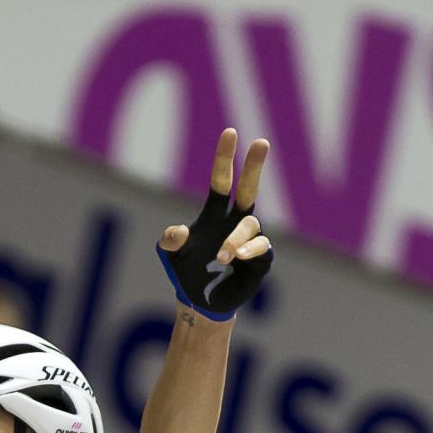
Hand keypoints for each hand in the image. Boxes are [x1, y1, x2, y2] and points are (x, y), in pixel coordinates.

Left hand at [157, 130, 274, 319]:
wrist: (201, 301)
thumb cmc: (187, 271)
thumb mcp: (172, 255)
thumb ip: (170, 241)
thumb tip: (176, 233)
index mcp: (215, 215)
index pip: (222, 181)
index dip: (225, 158)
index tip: (230, 132)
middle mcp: (236, 222)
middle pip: (248, 189)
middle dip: (254, 166)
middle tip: (261, 141)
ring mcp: (251, 239)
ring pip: (250, 224)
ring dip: (235, 238)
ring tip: (221, 256)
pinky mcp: (260, 260)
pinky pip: (262, 247)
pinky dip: (249, 249)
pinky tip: (236, 257)